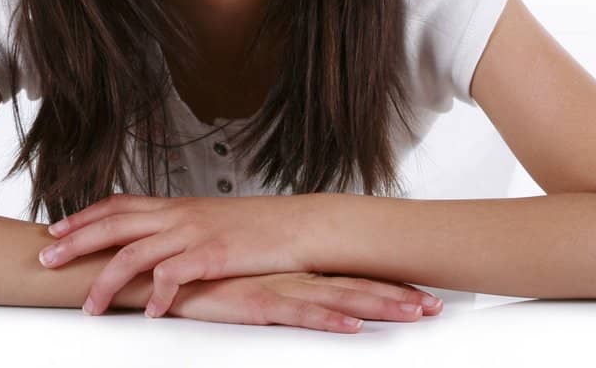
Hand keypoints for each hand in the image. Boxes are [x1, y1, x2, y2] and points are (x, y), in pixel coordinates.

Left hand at [38, 193, 315, 315]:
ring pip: (135, 253)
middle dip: (75, 242)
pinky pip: (175, 276)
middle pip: (114, 225)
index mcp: (176, 206)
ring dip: (107, 282)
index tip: (54, 228)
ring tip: (90, 307)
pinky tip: (152, 313)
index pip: (118, 205)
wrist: (298, 225)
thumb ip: (179, 229)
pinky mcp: (213, 256)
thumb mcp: (210, 220)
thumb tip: (154, 242)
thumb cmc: (257, 227)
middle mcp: (179, 215)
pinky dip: (159, 296)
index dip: (83, 216)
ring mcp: (194, 234)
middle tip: (45, 258)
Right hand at [165, 271, 443, 331]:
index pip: (351, 277)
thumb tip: (305, 294)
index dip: (389, 284)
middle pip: (355, 287)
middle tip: (435, 306)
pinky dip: (326, 321)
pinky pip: (297, 314)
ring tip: (412, 314)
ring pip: (337, 299)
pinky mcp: (254, 303)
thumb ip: (278, 287)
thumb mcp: (248, 282)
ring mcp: (276, 287)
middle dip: (398, 297)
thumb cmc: (202, 277)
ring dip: (377, 306)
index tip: (424, 293)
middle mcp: (292, 275)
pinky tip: (351, 327)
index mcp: (294, 269)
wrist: (159, 267)